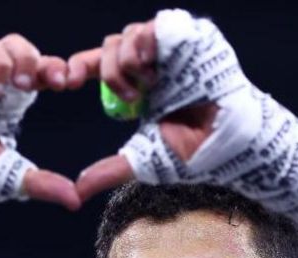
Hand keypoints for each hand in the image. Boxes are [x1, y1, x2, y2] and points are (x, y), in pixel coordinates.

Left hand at [64, 18, 220, 201]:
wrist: (232, 144)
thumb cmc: (194, 151)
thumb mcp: (144, 159)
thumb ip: (109, 171)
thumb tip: (76, 192)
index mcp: (137, 85)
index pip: (100, 66)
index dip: (80, 68)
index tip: (65, 83)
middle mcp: (151, 64)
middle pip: (112, 47)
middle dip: (111, 71)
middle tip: (129, 96)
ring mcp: (171, 49)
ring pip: (131, 34)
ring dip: (129, 58)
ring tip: (148, 83)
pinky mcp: (192, 37)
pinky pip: (160, 24)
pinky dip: (149, 38)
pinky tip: (151, 60)